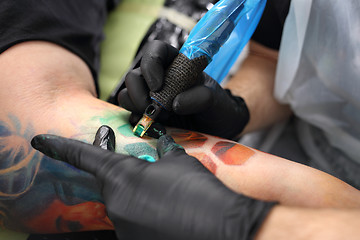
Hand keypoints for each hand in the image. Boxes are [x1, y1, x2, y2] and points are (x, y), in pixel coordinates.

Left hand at [31, 132, 272, 239]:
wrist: (222, 228)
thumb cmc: (198, 190)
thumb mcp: (179, 163)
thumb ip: (162, 153)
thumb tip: (160, 144)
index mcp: (122, 178)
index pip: (85, 157)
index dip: (61, 147)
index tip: (40, 140)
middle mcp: (116, 205)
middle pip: (112, 184)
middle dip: (128, 176)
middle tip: (154, 176)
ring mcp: (124, 228)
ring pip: (125, 204)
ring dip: (141, 196)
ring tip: (171, 197)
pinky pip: (135, 222)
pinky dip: (147, 213)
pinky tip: (169, 212)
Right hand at [118, 40, 249, 139]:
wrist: (217, 128)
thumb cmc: (217, 107)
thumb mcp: (215, 99)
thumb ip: (200, 97)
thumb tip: (174, 103)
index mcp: (176, 64)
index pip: (155, 51)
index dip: (151, 64)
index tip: (158, 85)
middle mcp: (159, 78)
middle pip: (134, 76)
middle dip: (138, 93)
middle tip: (154, 108)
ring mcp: (150, 97)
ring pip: (127, 95)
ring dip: (137, 107)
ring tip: (160, 119)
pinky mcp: (147, 114)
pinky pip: (130, 114)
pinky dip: (136, 120)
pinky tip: (153, 126)